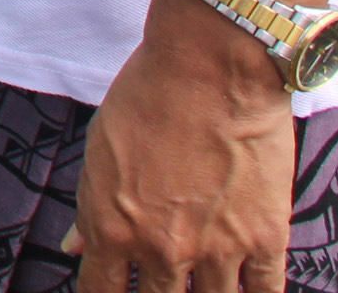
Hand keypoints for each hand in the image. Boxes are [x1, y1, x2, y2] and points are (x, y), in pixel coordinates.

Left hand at [72, 1, 294, 292]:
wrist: (211, 66)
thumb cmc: (148, 96)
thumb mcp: (100, 150)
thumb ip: (90, 208)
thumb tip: (73, 248)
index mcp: (112, 227)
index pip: (100, 292)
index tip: (114, 292)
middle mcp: (162, 248)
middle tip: (162, 281)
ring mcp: (217, 249)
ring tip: (202, 285)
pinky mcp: (265, 238)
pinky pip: (264, 292)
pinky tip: (247, 291)